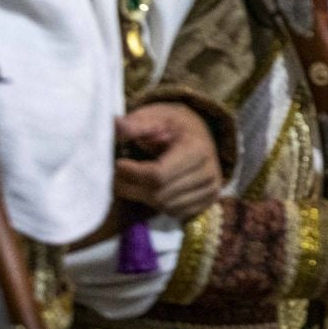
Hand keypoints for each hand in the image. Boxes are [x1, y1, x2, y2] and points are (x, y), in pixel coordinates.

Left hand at [113, 102, 222, 221]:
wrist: (198, 133)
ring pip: (165, 206)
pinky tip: (151, 189)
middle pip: (160, 194)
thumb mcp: (155, 116)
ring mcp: (211, 190)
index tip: (117, 164)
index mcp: (198, 150)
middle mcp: (210, 173)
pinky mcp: (208, 202)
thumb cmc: (173, 125)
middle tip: (116, 177)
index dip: (132, 173)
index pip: (158, 175)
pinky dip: (157, 204)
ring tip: (131, 182)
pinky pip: (174, 212)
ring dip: (143, 197)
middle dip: (132, 187)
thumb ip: (136, 124)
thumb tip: (117, 125)